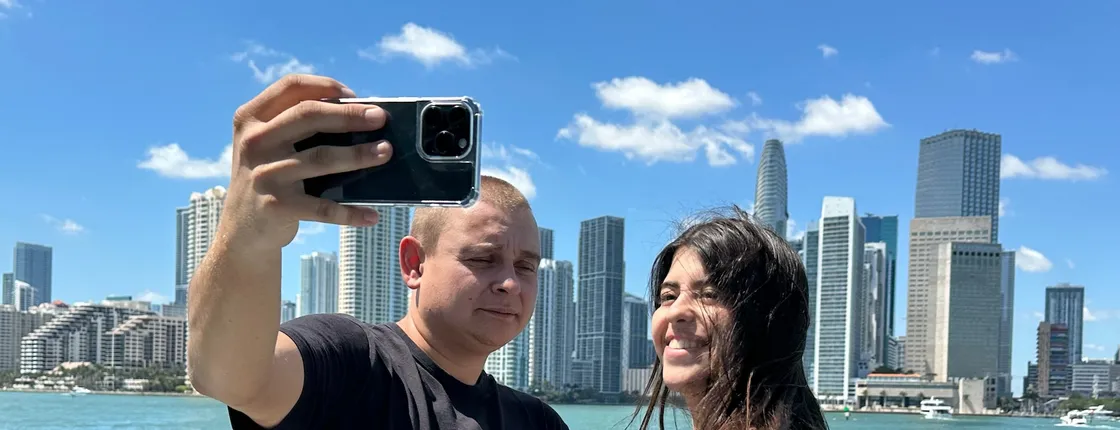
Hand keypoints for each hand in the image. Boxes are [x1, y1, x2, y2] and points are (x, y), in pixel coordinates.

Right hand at [220, 74, 392, 250]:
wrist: (241, 229)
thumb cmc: (269, 176)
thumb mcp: (268, 145)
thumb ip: (296, 127)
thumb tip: (359, 117)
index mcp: (251, 118)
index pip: (290, 87)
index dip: (325, 85)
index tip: (354, 94)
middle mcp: (254, 142)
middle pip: (309, 116)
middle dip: (350, 115)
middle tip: (380, 118)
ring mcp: (265, 174)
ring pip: (321, 158)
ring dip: (359, 155)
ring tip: (386, 152)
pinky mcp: (277, 207)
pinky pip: (322, 207)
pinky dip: (350, 212)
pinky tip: (372, 215)